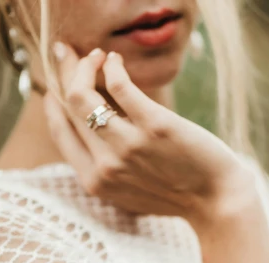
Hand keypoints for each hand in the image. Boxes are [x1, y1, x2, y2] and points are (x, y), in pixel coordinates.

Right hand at [43, 44, 252, 228]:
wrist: (215, 203)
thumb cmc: (178, 195)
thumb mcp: (130, 193)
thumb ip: (107, 169)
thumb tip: (93, 129)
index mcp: (95, 183)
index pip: (60, 133)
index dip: (53, 103)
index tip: (57, 84)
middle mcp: (106, 166)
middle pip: (69, 107)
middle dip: (65, 72)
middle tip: (69, 53)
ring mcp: (128, 146)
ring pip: (83, 94)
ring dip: (85, 64)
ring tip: (98, 56)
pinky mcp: (154, 126)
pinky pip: (119, 85)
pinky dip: (112, 66)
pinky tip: (116, 61)